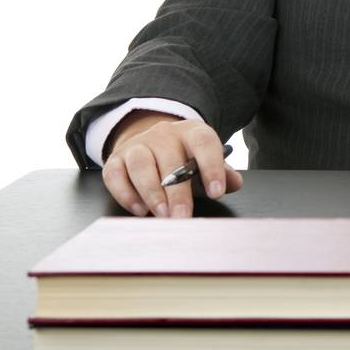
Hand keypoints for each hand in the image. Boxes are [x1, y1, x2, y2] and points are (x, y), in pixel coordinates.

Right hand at [101, 110, 241, 217]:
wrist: (151, 145)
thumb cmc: (184, 160)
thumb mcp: (206, 163)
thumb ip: (222, 173)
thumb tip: (234, 183)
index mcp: (192, 132)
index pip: (204, 143)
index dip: (212, 167)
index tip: (217, 192)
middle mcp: (164, 134)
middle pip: (170, 160)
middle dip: (177, 193)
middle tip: (183, 217)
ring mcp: (138, 145)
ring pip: (141, 165)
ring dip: (152, 193)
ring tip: (162, 214)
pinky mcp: (115, 159)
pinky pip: (115, 175)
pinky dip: (126, 194)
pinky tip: (139, 210)